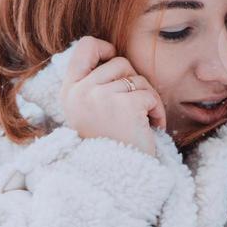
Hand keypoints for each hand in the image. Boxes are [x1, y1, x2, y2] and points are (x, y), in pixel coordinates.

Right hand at [59, 36, 165, 157]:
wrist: (117, 179)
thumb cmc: (110, 144)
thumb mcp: (88, 111)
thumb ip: (93, 84)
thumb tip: (112, 53)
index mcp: (69, 91)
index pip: (84, 47)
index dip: (104, 49)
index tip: (115, 63)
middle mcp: (80, 92)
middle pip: (119, 62)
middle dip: (133, 82)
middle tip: (133, 109)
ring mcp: (100, 97)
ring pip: (137, 78)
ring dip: (147, 98)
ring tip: (140, 122)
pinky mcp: (124, 105)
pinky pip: (150, 94)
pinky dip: (157, 111)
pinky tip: (151, 127)